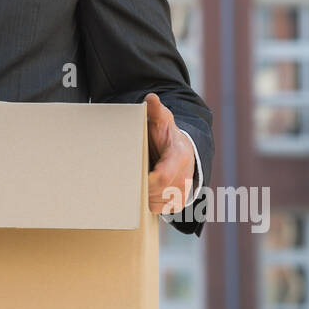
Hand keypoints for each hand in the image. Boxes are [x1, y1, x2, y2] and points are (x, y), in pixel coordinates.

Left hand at [144, 93, 194, 213]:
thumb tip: (150, 99)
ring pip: (157, 204)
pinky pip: (160, 210)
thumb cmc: (167, 134)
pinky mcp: (180, 203)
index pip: (163, 177)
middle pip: (157, 193)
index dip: (147, 182)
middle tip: (123, 182)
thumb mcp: (161, 119)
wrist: (184, 149)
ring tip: (134, 183)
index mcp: (179, 156)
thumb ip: (156, 110)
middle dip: (139, 189)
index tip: (132, 179)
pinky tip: (143, 191)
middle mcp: (185, 177)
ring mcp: (184, 192)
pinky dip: (149, 203)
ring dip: (143, 197)